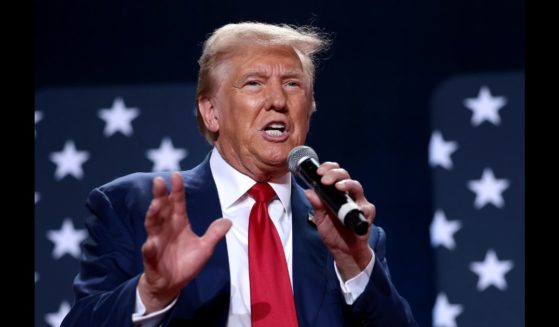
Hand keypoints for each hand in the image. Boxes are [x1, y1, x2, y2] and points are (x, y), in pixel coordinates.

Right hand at [138, 172, 231, 312]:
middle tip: (158, 180)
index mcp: (179, 224)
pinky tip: (150, 244)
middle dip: (159, 195)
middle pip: (162, 209)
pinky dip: (149, 248)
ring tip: (155, 205)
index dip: (177, 190)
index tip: (176, 175)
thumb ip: (214, 234)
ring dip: (153, 215)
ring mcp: (156, 242)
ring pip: (152, 226)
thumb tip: (228, 221)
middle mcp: (165, 229)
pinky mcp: (151, 258)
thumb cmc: (186, 262)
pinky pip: (149, 252)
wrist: (172, 284)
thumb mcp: (205, 248)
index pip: (177, 203)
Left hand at [304, 162, 375, 280]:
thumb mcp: (320, 218)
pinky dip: (361, 207)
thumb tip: (308, 191)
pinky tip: (356, 207)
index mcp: (336, 192)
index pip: (334, 174)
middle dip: (335, 174)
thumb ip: (316, 205)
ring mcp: (358, 203)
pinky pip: (367, 208)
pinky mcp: (366, 215)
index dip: (328, 169)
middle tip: (325, 179)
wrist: (343, 251)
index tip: (319, 172)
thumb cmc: (333, 232)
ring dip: (348, 184)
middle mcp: (348, 194)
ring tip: (339, 186)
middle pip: (345, 176)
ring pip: (357, 187)